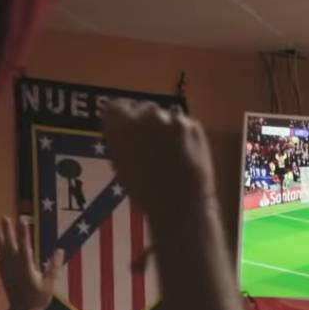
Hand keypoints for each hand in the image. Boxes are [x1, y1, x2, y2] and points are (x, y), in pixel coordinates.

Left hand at [0, 216, 61, 309]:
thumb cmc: (39, 298)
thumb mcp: (50, 283)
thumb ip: (54, 266)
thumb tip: (59, 250)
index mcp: (27, 267)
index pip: (25, 246)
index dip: (23, 233)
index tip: (22, 221)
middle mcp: (15, 266)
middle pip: (11, 245)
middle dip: (8, 231)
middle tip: (5, 218)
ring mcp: (7, 270)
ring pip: (2, 250)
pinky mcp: (4, 274)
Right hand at [100, 101, 215, 232]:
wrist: (178, 203)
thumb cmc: (144, 190)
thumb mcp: (119, 162)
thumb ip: (120, 139)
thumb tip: (124, 128)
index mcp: (120, 124)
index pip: (116, 106)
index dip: (123, 119)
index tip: (128, 129)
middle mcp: (144, 114)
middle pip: (143, 108)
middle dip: (146, 122)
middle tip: (153, 143)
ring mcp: (171, 118)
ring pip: (165, 116)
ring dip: (166, 127)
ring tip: (170, 152)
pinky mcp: (193, 124)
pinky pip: (184, 124)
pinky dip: (183, 135)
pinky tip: (184, 153)